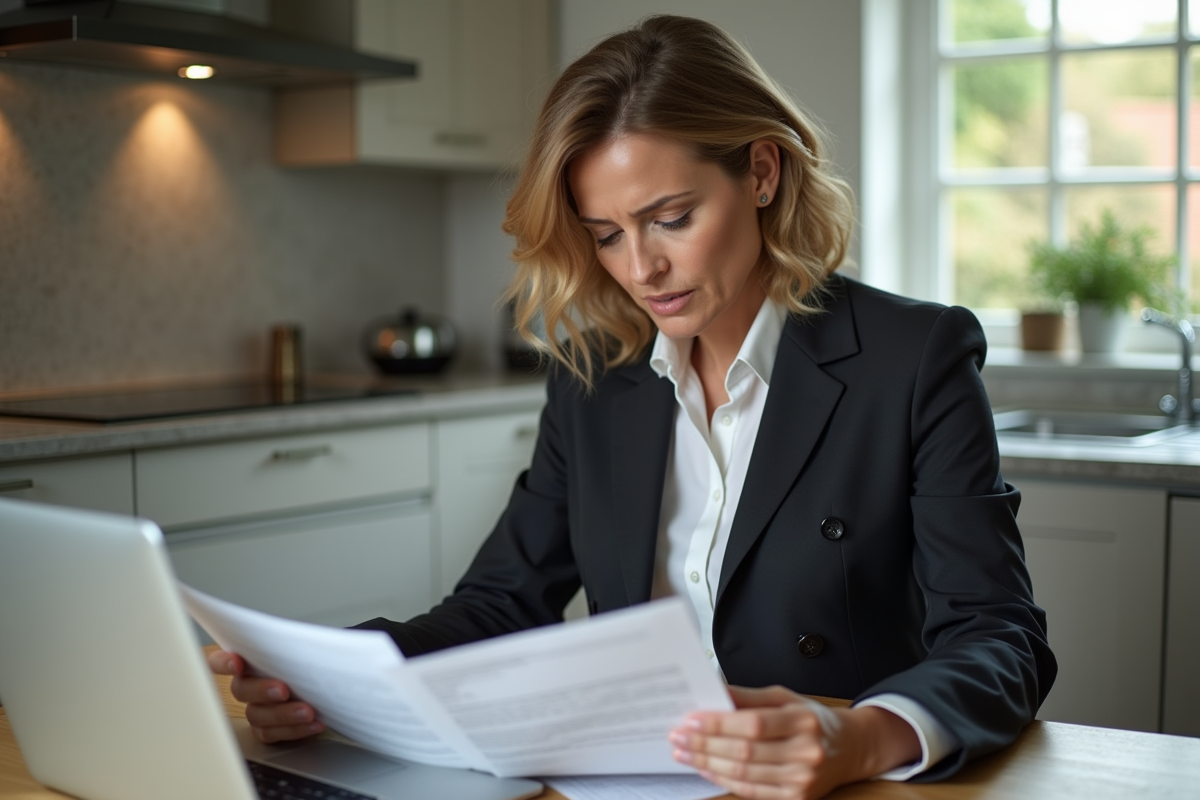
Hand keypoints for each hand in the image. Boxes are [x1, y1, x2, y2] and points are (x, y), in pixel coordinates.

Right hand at [207, 649, 324, 742]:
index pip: (219, 661)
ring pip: (256, 715)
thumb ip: (289, 646)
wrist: (326, 688)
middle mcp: (247, 686)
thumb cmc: (310, 664)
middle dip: (262, 690)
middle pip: (240, 690)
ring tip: (307, 711)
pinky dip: (294, 729)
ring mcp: (256, 709)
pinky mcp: (267, 730)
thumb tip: (298, 643)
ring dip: (283, 714)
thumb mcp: (300, 649)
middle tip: (283, 690)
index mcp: (248, 661)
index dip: (223, 662)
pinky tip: (313, 724)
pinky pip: (272, 733)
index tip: (237, 663)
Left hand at [667, 685, 919, 799]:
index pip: (753, 723)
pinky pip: (751, 790)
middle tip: (678, 737)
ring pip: (744, 774)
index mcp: (803, 720)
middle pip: (744, 751)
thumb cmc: (811, 719)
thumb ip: (747, 696)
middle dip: (705, 744)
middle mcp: (806, 751)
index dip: (718, 723)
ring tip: (684, 753)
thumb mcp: (785, 697)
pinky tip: (705, 769)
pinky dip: (723, 780)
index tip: (690, 720)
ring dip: (707, 764)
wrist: (849, 749)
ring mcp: (802, 779)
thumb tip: (711, 692)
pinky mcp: (796, 798)